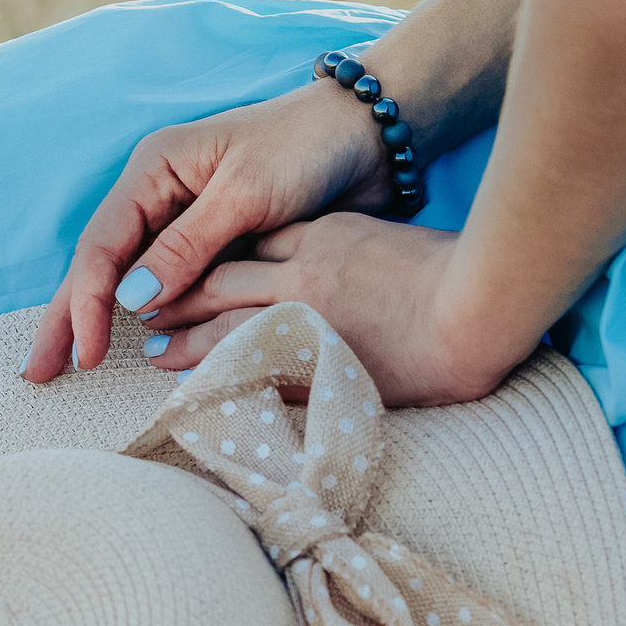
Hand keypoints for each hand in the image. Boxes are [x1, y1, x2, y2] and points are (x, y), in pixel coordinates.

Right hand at [22, 82, 394, 379]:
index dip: (86, 304)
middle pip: (98, 264)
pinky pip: (168, 285)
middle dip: (66, 317)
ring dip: (97, 321)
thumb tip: (133, 301)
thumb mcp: (246, 193)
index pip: (101, 246)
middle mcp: (158, 194)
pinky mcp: (212, 241)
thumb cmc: (307, 148)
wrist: (369, 134)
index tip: (85, 355)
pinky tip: (131, 347)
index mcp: (155, 170)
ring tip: (69, 365)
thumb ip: (188, 246)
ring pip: (127, 278)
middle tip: (37, 373)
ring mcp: (182, 219)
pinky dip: (148, 318)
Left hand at [136, 213, 536, 405]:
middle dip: (179, 298)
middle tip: (146, 313)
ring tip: (156, 355)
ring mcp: (308, 321)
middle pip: (220, 283)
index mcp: (322, 236)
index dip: (208, 256)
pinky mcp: (321, 364)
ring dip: (186, 341)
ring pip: (227, 328)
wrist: (479, 308)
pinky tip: (200, 389)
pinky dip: (224, 379)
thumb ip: (348, 245)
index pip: (248, 242)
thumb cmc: (452, 269)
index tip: (182, 269)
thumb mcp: (388, 237)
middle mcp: (303, 275)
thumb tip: (326, 261)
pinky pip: (257, 373)